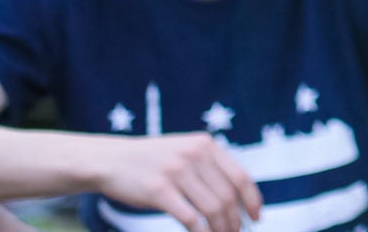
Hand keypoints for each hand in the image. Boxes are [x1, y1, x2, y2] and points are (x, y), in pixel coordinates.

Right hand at [95, 133, 261, 231]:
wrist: (110, 160)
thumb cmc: (151, 161)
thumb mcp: (185, 151)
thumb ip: (209, 165)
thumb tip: (238, 195)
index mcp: (206, 144)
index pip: (240, 176)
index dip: (252, 200)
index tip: (256, 217)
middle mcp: (194, 155)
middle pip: (228, 196)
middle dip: (236, 220)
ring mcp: (177, 172)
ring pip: (212, 209)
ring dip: (221, 229)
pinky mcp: (159, 191)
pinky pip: (191, 218)